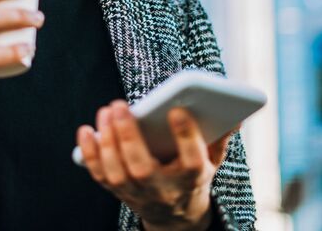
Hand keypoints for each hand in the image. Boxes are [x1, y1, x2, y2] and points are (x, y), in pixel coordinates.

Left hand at [76, 101, 234, 230]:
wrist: (175, 216)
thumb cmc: (192, 176)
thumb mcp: (212, 160)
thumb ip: (219, 137)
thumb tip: (235, 115)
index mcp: (192, 179)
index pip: (192, 161)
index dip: (186, 136)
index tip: (178, 110)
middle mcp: (163, 189)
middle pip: (142, 167)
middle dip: (128, 135)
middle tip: (119, 104)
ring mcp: (138, 193)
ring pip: (117, 171)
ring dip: (107, 140)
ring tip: (106, 111)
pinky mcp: (118, 192)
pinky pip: (99, 175)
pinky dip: (90, 153)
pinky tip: (86, 130)